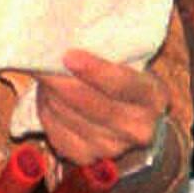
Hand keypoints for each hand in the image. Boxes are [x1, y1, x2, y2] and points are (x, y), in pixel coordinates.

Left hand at [31, 47, 165, 168]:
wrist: (131, 118)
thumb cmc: (125, 79)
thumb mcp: (130, 62)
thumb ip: (109, 53)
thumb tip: (69, 34)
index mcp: (153, 97)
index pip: (123, 85)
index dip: (95, 71)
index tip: (68, 56)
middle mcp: (138, 128)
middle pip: (92, 105)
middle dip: (61, 83)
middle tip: (40, 62)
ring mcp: (113, 148)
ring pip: (69, 118)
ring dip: (51, 95)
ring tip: (44, 75)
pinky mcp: (88, 158)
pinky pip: (57, 133)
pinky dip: (47, 112)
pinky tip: (48, 98)